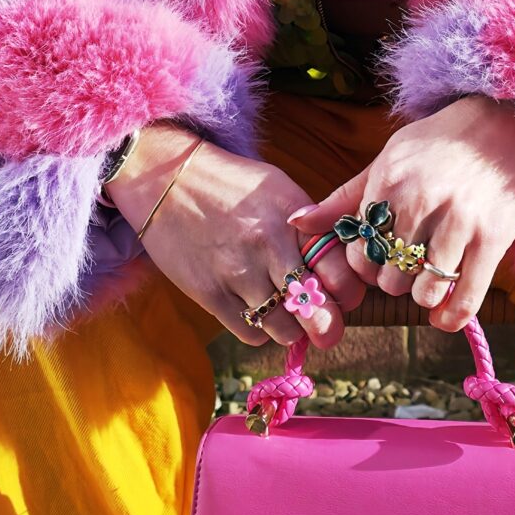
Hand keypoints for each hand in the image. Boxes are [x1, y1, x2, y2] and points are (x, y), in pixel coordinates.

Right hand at [106, 126, 365, 349]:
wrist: (167, 181)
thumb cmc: (231, 186)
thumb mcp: (279, 192)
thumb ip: (310, 230)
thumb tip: (338, 270)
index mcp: (293, 220)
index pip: (339, 273)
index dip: (348, 293)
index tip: (343, 296)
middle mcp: (268, 248)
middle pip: (316, 312)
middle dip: (327, 325)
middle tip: (325, 324)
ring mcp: (237, 273)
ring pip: (285, 330)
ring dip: (292, 329)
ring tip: (286, 314)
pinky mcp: (210, 294)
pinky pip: (251, 332)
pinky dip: (261, 328)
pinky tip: (257, 309)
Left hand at [285, 95, 514, 332]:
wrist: (506, 124)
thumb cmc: (439, 143)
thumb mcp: (388, 159)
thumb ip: (344, 197)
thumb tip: (295, 223)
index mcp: (389, 182)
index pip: (359, 249)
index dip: (363, 264)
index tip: (377, 258)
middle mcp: (421, 202)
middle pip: (388, 275)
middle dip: (392, 281)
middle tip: (403, 271)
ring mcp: (459, 222)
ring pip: (424, 290)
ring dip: (421, 297)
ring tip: (425, 284)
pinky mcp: (492, 239)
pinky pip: (466, 295)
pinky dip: (451, 316)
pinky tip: (443, 317)